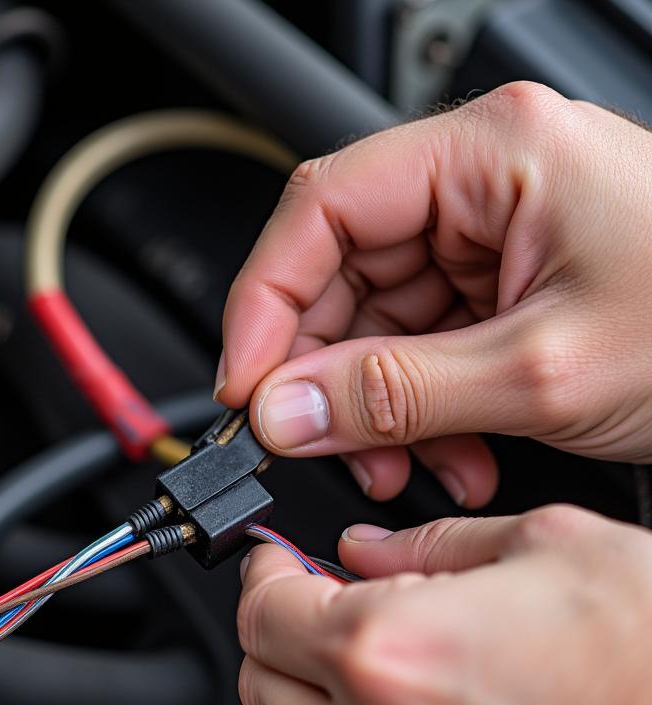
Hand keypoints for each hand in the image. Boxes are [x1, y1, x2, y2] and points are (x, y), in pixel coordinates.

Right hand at [219, 82, 651, 506]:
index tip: (245, 385)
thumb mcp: (541, 370)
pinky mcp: (504, 287)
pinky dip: (423, 412)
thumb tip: (285, 408)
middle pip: (342, 274)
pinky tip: (456, 454)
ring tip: (412, 466)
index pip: (320, 210)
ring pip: (377, 324)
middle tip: (322, 442)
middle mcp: (482, 185)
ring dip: (380, 409)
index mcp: (490, 154)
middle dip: (329, 375)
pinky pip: (423, 349)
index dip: (264, 304)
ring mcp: (493, 237)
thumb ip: (396, 392)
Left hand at [236, 505, 651, 704]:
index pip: (260, 613)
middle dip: (279, 639)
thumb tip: (370, 551)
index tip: (279, 562)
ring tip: (409, 655)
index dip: (264, 575)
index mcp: (387, 654)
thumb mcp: (548, 544)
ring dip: (335, 697)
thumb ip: (431, 546)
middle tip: (321, 603)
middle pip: (266, 688)